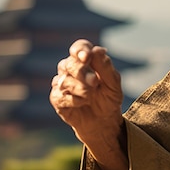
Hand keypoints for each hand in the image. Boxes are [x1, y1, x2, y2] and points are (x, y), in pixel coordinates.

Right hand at [50, 39, 127, 169]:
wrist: (103, 121)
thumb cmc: (109, 98)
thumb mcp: (113, 84)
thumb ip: (106, 67)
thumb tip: (97, 50)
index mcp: (86, 60)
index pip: (78, 48)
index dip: (80, 50)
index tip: (86, 57)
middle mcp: (71, 68)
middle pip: (70, 63)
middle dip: (83, 73)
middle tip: (95, 83)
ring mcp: (62, 82)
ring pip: (64, 80)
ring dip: (80, 88)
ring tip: (91, 96)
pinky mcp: (56, 98)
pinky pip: (60, 95)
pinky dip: (73, 100)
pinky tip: (83, 103)